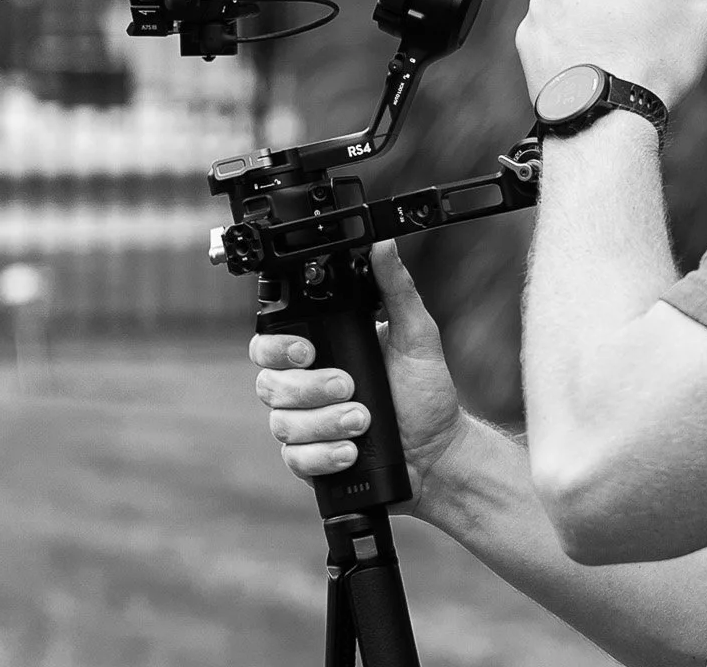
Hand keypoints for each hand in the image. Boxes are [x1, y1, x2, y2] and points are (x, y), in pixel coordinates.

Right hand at [250, 242, 462, 518]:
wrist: (437, 451)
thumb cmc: (425, 393)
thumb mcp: (417, 336)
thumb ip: (396, 289)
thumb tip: (384, 245)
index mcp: (322, 350)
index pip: (272, 341)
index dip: (278, 346)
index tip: (309, 350)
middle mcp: (304, 386)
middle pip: (268, 383)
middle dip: (308, 388)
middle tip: (347, 387)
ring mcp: (304, 424)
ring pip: (282, 423)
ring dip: (323, 422)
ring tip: (362, 422)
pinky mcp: (310, 461)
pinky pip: (296, 459)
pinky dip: (323, 455)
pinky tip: (350, 451)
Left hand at [516, 0, 706, 108]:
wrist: (610, 114)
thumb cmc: (660, 60)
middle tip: (635, 24)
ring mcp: (542, 1)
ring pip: (571, 0)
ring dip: (589, 16)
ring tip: (613, 50)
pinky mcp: (526, 34)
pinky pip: (552, 31)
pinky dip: (568, 42)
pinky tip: (590, 64)